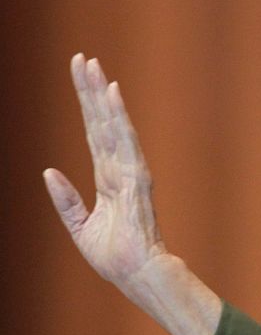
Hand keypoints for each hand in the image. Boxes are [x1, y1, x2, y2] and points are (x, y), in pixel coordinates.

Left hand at [44, 53, 165, 287]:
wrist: (137, 275)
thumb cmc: (115, 257)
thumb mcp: (80, 228)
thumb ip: (66, 200)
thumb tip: (48, 171)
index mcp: (107, 180)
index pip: (94, 134)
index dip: (87, 106)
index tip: (81, 77)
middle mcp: (119, 170)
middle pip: (102, 123)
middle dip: (91, 91)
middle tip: (84, 59)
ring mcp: (129, 173)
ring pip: (113, 126)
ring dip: (102, 96)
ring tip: (94, 67)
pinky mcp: (136, 181)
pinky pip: (126, 143)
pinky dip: (120, 118)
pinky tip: (113, 95)